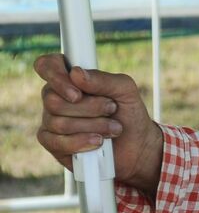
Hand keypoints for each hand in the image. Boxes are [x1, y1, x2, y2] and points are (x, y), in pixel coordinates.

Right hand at [34, 54, 163, 197]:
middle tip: (112, 109)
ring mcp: (51, 120)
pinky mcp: (53, 143)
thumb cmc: (129, 114)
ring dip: (93, 126)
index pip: (46, 66)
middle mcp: (56, 97)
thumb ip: (104, 79)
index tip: (78, 93)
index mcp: (69, 78)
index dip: (56, 77)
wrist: (138, 146)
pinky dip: (81, 142)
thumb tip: (76, 74)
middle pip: (52, 100)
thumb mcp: (126, 91)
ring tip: (114, 128)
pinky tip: (98, 142)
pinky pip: (55, 142)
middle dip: (89, 108)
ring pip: (57, 123)